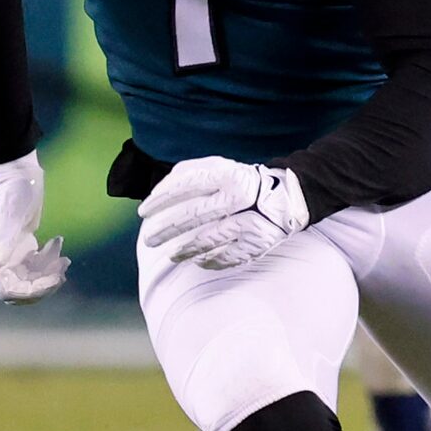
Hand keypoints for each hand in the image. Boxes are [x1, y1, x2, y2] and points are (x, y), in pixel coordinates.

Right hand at [0, 151, 67, 301]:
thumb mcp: (11, 213)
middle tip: (62, 271)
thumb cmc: (14, 192)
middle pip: (21, 291)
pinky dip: (50, 263)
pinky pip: (37, 267)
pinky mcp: (25, 248)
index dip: (32, 291)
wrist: (21, 177)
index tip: (55, 279)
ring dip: (50, 275)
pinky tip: (58, 243)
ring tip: (64, 258)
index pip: (9, 290)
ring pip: (31, 280)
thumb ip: (4, 237)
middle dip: (44, 286)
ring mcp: (13, 254)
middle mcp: (2, 259)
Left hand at [138, 159, 307, 271]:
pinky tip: (197, 261)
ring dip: (185, 250)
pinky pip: (230, 255)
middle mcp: (241, 195)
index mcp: (228, 174)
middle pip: (194, 215)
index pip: (187, 186)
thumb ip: (189, 172)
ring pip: (210, 238)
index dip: (161, 200)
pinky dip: (211, 260)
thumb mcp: (219, 168)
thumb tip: (157, 191)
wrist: (287, 197)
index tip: (143, 212)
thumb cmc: (240, 183)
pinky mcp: (260, 240)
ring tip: (170, 255)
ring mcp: (252, 218)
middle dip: (166, 229)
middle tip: (148, 239)